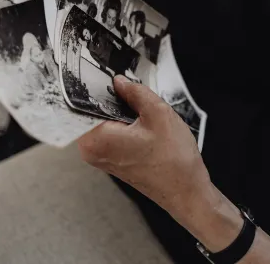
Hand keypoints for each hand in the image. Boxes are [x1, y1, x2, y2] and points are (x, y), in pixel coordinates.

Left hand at [78, 76, 211, 214]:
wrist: (186, 191)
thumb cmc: (173, 161)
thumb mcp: (159, 114)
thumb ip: (135, 92)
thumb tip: (121, 82)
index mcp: (96, 139)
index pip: (84, 100)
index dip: (99, 85)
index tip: (110, 79)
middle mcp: (92, 151)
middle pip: (95, 110)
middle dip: (115, 102)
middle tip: (137, 103)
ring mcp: (100, 157)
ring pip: (106, 121)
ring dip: (123, 115)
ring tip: (145, 122)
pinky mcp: (111, 161)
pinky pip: (112, 134)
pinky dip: (127, 127)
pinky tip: (145, 131)